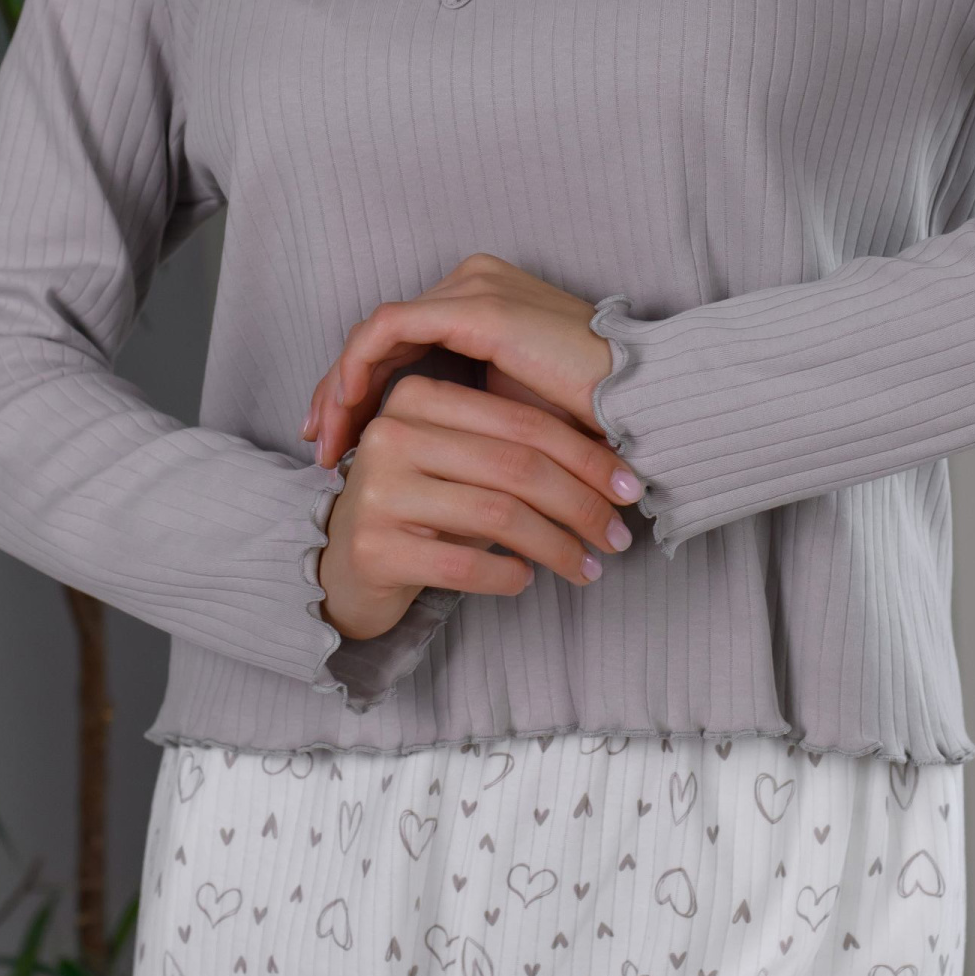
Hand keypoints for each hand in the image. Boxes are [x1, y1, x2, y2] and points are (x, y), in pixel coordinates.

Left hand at [302, 253, 621, 469]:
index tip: (341, 438)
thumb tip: (413, 439)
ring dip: (341, 386)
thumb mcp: (505, 410)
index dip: (361, 387)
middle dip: (340, 391)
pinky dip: (359, 367)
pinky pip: (390, 330)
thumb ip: (461, 406)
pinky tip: (348, 408)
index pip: (401, 340)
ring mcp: (473, 286)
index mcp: (483, 298)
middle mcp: (473, 280)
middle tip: (318, 443)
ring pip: (377, 332)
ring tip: (328, 440)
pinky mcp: (474, 306)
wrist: (639, 401)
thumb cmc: (586, 414)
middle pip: (383, 335)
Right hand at [315, 361, 643, 643]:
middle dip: (581, 505)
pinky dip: (508, 576)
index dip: (586, 459)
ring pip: (498, 516)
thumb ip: (516, 449)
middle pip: (516, 467)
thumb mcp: (464, 463)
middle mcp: (391, 434)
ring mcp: (377, 491)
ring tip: (587, 567)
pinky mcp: (373, 547)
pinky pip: (465, 564)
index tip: (629, 490)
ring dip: (557, 546)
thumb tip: (617, 469)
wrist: (345, 563)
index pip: (523, 423)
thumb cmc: (426, 507)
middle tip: (618, 536)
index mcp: (416, 396)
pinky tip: (526, 579)